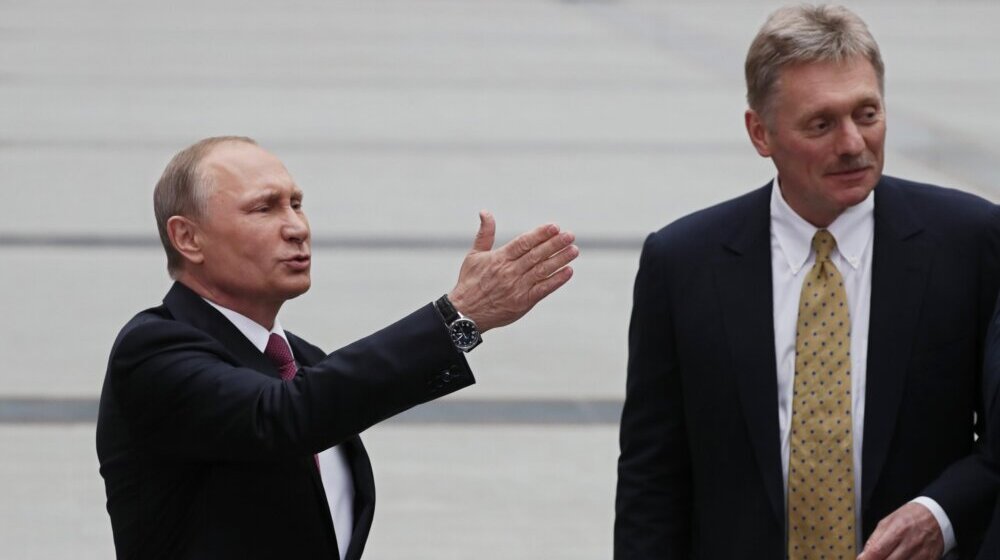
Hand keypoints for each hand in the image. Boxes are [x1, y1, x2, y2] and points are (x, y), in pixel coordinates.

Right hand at [448, 211, 577, 331]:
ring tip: (574, 250)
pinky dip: (556, 280)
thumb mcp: (474, 255)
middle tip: (570, 235)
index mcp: (499, 258)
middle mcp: (509, 271)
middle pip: (536, 255)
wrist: (466, 313)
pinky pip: (543, 289)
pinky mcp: (523, 302)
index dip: (540, 234)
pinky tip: (568, 271)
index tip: (555, 227)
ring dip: (560, 259)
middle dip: (555, 244)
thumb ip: (485, 234)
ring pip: (542, 270)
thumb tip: (485, 212)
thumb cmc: (470, 282)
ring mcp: (517, 287)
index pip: (523, 243)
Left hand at [857, 502, 943, 559]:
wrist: (936, 517)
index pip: (878, 551)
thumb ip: (875, 539)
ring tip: (886, 558)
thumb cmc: (910, 517)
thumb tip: (864, 555)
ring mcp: (921, 554)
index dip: (867, 559)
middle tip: (873, 559)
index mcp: (898, 531)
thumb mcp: (888, 521)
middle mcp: (910, 544)